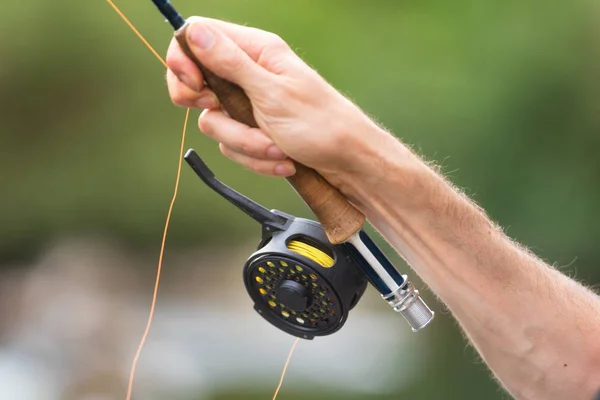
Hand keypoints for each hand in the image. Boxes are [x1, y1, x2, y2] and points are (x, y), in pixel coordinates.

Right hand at [165, 17, 388, 191]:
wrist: (347, 162)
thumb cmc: (321, 123)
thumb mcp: (271, 93)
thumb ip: (229, 63)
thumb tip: (193, 33)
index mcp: (255, 51)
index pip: (198, 38)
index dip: (183, 60)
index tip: (193, 88)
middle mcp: (248, 74)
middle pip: (196, 83)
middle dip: (211, 112)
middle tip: (224, 117)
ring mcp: (249, 105)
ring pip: (214, 123)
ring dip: (245, 143)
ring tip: (276, 149)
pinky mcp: (253, 132)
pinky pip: (233, 146)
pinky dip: (256, 158)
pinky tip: (282, 161)